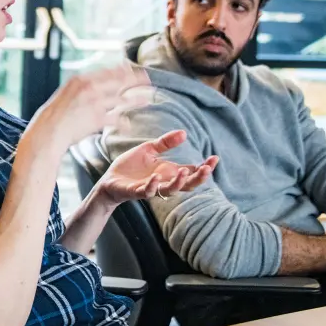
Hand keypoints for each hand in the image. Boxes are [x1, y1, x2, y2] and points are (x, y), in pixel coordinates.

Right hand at [28, 64, 148, 156]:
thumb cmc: (55, 115)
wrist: (47, 131)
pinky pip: (116, 119)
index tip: (132, 69)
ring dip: (136, 100)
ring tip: (147, 100)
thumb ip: (80, 88)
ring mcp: (94, 102)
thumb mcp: (66, 94)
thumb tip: (92, 84)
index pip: (107, 71)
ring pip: (121, 99)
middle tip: (147, 78)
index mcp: (81, 80)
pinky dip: (123, 123)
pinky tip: (128, 125)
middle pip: (118, 80)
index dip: (122, 70)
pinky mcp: (97, 118)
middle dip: (134, 79)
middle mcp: (89, 88)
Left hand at [94, 130, 218, 208]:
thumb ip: (165, 143)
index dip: (204, 168)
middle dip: (198, 178)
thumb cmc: (131, 166)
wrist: (110, 179)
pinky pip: (146, 192)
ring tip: (184, 172)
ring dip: (178, 183)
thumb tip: (184, 133)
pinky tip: (155, 178)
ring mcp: (150, 188)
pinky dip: (151, 186)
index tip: (215, 158)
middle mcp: (163, 182)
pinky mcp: (135, 192)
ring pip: (168, 191)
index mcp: (168, 172)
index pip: (191, 172)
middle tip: (207, 170)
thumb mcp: (149, 149)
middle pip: (186, 185)